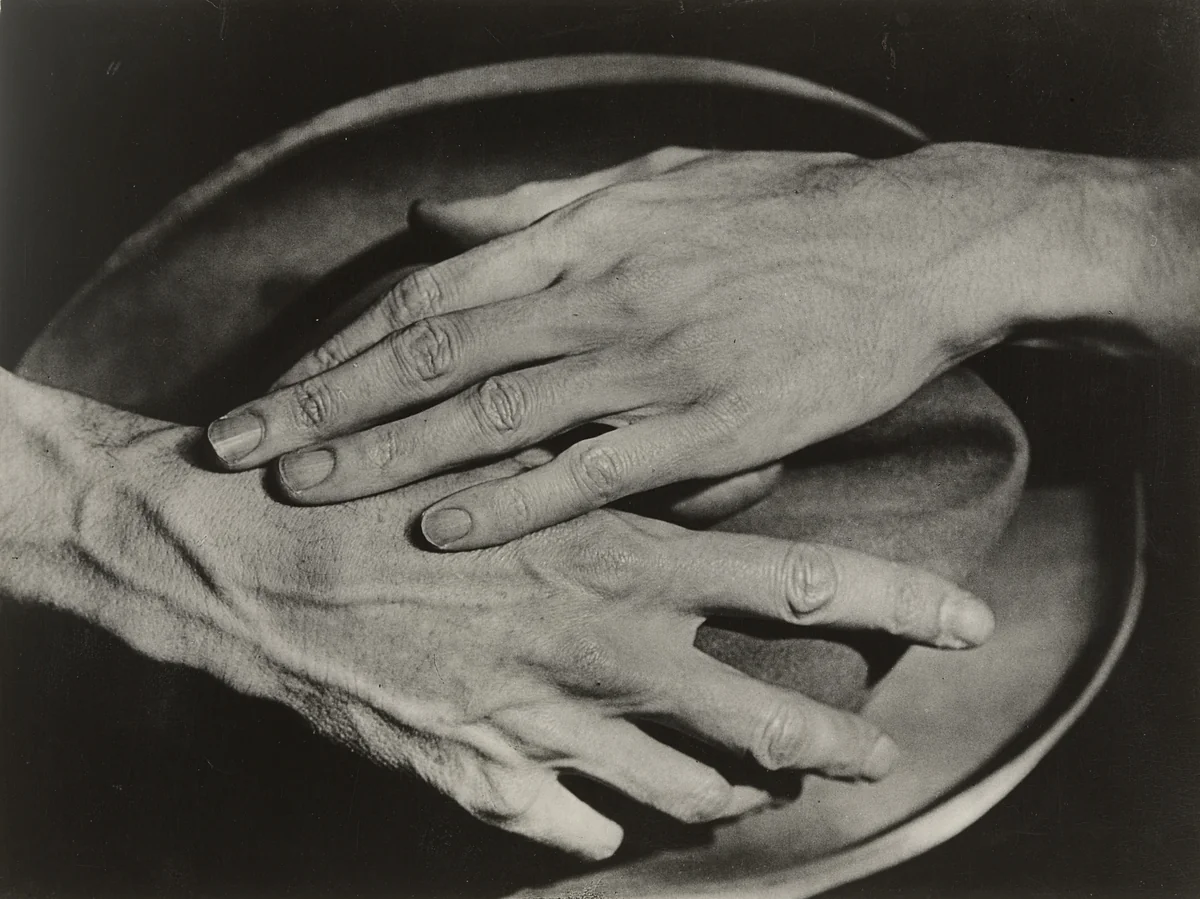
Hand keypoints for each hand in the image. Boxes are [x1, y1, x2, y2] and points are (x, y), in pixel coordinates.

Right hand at [8, 372, 994, 858]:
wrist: (248, 554)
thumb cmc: (386, 479)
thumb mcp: (520, 451)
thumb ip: (637, 465)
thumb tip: (745, 476)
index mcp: (620, 555)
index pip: (795, 581)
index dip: (896, 604)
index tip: (970, 623)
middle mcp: (600, 647)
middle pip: (756, 710)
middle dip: (828, 738)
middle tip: (877, 753)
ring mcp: (540, 722)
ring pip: (671, 783)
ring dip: (722, 789)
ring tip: (757, 795)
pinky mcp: (475, 771)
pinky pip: (564, 818)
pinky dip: (598, 820)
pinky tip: (614, 822)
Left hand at [207, 143, 1194, 547]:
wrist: (921, 242)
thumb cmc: (789, 210)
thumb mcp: (656, 181)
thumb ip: (539, 207)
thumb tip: (436, 213)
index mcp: (582, 232)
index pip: (430, 292)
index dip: (342, 343)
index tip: (275, 385)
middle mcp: (597, 294)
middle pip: (431, 353)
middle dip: (324, 404)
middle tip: (236, 447)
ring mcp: (648, 362)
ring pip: (489, 413)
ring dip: (386, 454)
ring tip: (300, 490)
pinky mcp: (708, 426)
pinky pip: (589, 472)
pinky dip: (510, 501)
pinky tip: (441, 530)